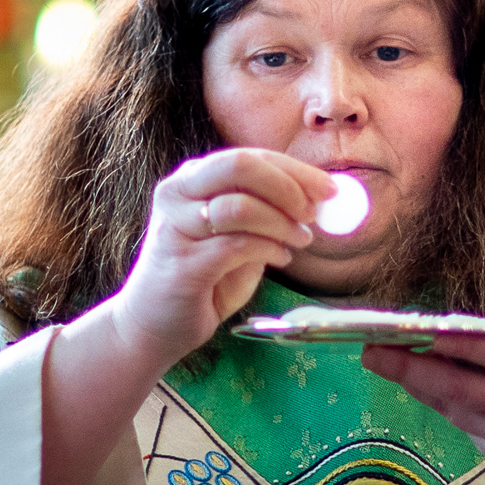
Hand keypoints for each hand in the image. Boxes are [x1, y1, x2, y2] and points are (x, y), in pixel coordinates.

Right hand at [112, 147, 333, 370]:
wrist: (154, 326)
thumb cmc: (202, 280)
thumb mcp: (241, 240)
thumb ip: (268, 217)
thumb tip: (316, 202)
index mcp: (193, 179)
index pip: (250, 158)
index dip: (296, 170)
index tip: (331, 190)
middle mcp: (177, 193)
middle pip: (240, 165)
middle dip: (289, 186)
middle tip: (314, 213)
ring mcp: (174, 226)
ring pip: (240, 206)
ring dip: (282, 223)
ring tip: (300, 241)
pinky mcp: (181, 262)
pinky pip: (237, 245)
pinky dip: (268, 249)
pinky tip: (280, 258)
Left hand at [361, 288, 484, 484]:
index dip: (453, 342)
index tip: (416, 329)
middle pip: (458, 386)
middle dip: (409, 368)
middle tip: (371, 350)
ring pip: (453, 407)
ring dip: (418, 384)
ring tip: (385, 359)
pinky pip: (464, 424)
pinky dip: (443, 402)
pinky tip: (423, 382)